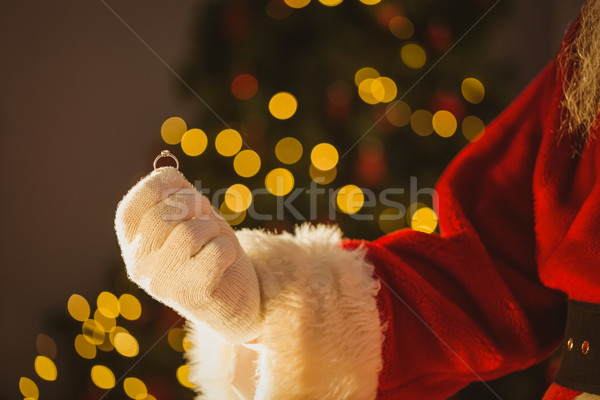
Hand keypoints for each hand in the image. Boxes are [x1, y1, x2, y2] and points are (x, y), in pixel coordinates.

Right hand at [114, 167, 261, 342]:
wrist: (237, 301)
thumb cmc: (211, 252)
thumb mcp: (190, 218)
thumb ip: (174, 195)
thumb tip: (165, 169)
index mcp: (133, 243)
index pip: (131, 206)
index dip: (160, 187)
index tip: (184, 189)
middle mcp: (138, 264)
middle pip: (163, 215)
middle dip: (194, 205)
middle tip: (207, 218)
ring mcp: (161, 282)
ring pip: (190, 233)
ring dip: (213, 230)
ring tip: (215, 243)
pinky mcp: (191, 294)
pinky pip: (215, 251)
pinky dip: (228, 249)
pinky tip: (225, 263)